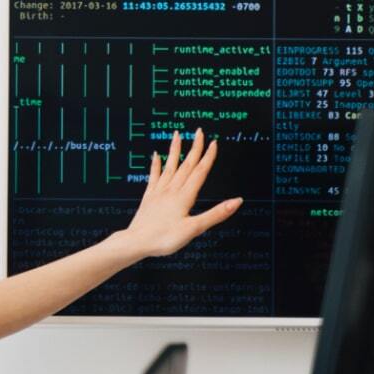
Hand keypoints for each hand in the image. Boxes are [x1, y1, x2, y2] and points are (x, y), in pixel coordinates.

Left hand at [115, 129, 242, 258]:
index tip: (214, 142)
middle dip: (194, 147)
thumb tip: (237, 202)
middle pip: (186, 165)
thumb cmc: (164, 238)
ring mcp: (159, 192)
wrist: (136, 242)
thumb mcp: (194, 229)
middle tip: (199, 131)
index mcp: (184, 196)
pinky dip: (156, 165)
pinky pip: (154, 176)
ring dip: (175, 150)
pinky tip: (155, 155)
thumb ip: (216, 214)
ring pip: (170, 166)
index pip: (200, 172)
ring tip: (177, 134)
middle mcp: (171, 190)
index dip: (208, 156)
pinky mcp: (149, 197)